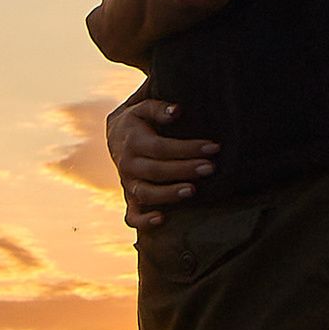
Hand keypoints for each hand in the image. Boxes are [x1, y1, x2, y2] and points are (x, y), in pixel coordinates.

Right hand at [107, 92, 217, 228]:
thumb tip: (177, 111)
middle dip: (185, 170)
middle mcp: (128, 164)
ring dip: (169, 194)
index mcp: (133, 141)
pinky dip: (143, 221)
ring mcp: (128, 183)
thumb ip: (159, 109)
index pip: (162, 147)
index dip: (188, 148)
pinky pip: (131, 216)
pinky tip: (161, 220)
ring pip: (146, 193)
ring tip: (192, 191)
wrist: (115, 136)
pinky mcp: (129, 198)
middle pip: (157, 170)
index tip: (213, 147)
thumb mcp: (144, 108)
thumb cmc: (139, 121)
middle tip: (210, 168)